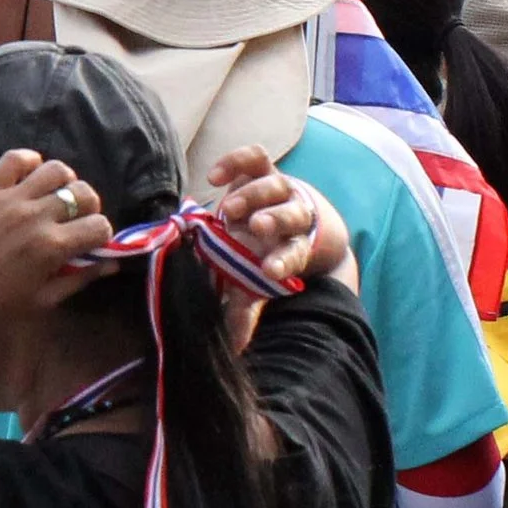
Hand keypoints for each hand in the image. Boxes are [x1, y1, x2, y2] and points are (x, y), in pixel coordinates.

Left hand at [0, 150, 111, 340]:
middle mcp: (37, 216)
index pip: (100, 226)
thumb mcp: (42, 300)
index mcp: (53, 247)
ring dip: (64, 181)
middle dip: (89, 206)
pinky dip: (29, 162)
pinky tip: (29, 178)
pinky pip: (16, 158)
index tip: (89, 241)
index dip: (100, 234)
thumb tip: (111, 263)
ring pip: (56, 170)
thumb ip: (79, 279)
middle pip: (84, 193)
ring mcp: (12, 198)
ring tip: (54, 196)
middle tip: (74, 218)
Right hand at [204, 146, 345, 347]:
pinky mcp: (264, 168)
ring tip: (229, 207)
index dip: (283, 261)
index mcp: (291, 248)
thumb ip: (243, 310)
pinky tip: (214, 177)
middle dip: (276, 220)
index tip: (269, 270)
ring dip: (254, 195)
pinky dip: (237, 162)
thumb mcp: (253, 280)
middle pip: (292, 215)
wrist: (284, 215)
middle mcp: (291, 217)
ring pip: (274, 185)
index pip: (294, 255)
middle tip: (256, 226)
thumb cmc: (259, 254)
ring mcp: (279, 189)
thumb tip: (234, 349)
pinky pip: (255, 158)